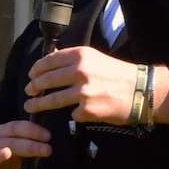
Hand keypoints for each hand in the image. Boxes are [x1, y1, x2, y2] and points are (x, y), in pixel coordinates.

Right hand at [0, 120, 52, 168]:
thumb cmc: (12, 168)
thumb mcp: (25, 157)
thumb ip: (33, 149)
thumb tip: (46, 142)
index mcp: (3, 135)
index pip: (16, 127)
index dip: (32, 129)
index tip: (48, 136)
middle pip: (7, 140)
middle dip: (28, 143)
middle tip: (47, 149)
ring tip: (7, 153)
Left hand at [24, 46, 168, 125]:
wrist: (140, 90)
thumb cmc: (117, 74)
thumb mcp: (95, 59)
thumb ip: (73, 61)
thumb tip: (50, 66)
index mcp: (81, 56)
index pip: (50, 61)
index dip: (37, 69)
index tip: (31, 75)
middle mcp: (80, 72)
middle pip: (47, 80)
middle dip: (34, 86)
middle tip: (28, 90)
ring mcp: (83, 92)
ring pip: (53, 100)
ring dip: (39, 104)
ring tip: (30, 105)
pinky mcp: (87, 111)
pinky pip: (72, 113)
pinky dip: (73, 113)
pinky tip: (79, 112)